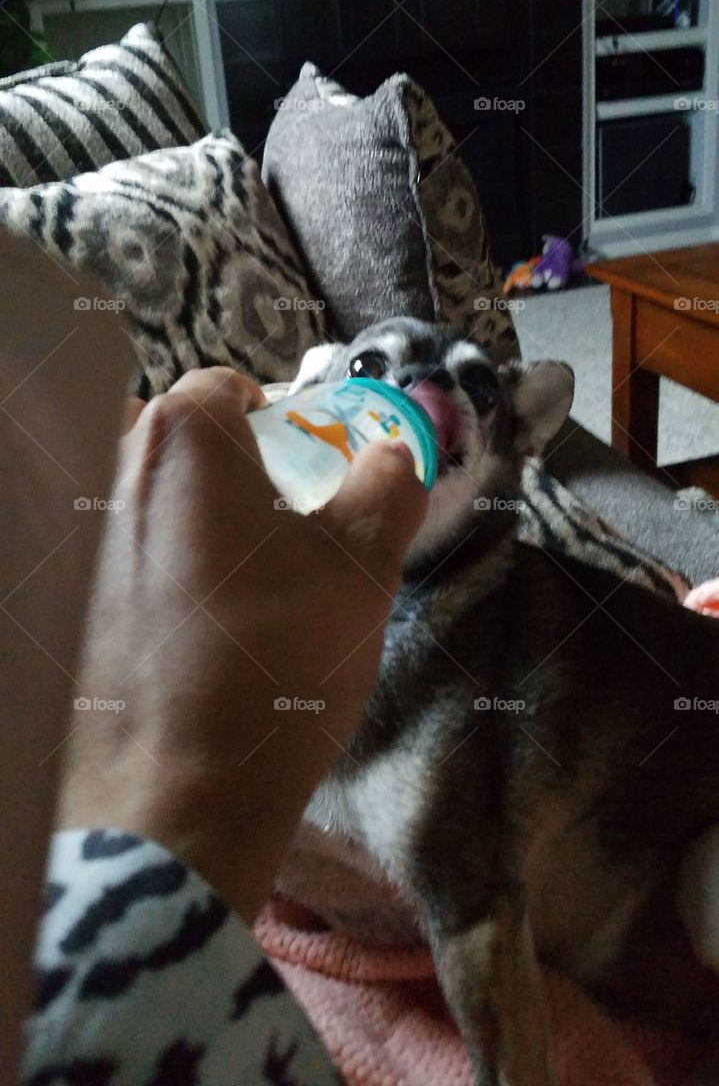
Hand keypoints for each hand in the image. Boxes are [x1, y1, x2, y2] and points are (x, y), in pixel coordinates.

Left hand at [59, 367, 427, 920]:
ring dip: (176, 521)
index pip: (226, 388)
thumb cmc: (275, 662)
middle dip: (219, 472)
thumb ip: (386, 488)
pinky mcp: (51, 600)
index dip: (273, 423)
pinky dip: (136, 572)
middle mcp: (106, 469)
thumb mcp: (362, 571)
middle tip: (265, 540)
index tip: (297, 478)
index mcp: (182, 439)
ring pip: (133, 497)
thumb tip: (392, 453)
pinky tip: (172, 637)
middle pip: (171, 440)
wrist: (175, 800)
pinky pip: (104, 556)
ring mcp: (68, 538)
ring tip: (220, 593)